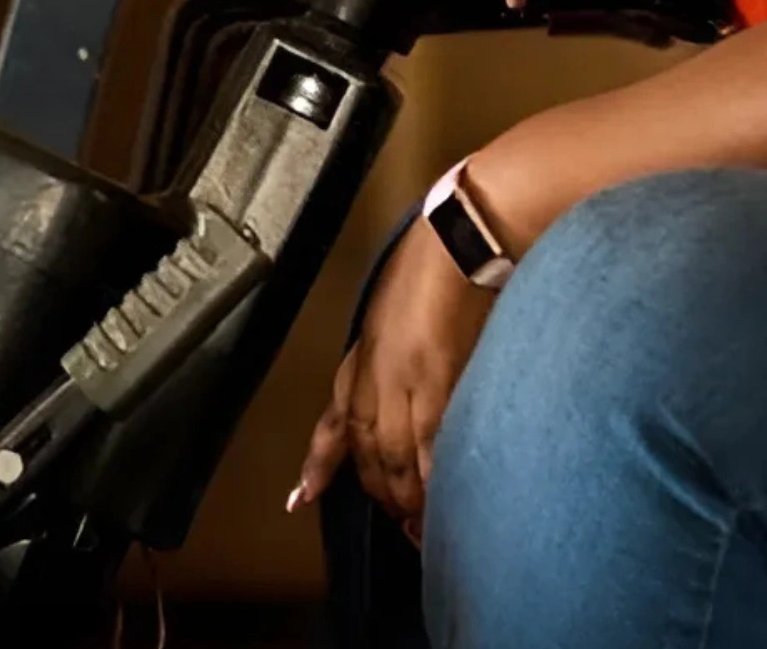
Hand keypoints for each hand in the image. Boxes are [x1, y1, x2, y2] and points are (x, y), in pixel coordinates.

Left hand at [292, 224, 492, 536]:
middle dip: (381, 493)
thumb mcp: (383, 313)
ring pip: (401, 459)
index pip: (338, 428)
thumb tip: (369, 383)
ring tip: (424, 528)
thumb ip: (375, 353)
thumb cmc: (428, 266)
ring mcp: (409, 385)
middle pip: (373, 453)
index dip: (323, 466)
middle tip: (401, 526)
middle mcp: (377, 380)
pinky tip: (441, 498)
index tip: (306, 497)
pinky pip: (433, 446)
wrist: (459, 238)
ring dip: (409, 498)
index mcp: (361, 361)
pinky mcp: (444, 384)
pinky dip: (435, 477)